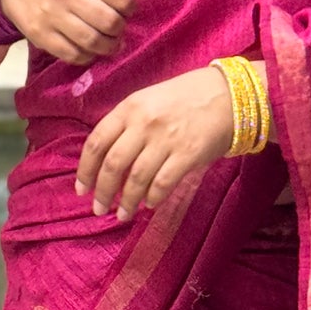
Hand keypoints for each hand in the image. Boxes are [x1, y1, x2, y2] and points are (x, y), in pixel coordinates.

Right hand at [0, 0, 162, 64]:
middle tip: (117, 24)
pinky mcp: (41, 36)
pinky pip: (72, 55)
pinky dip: (88, 56)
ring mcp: (51, 16)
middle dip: (120, 27)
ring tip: (110, 39)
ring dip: (108, 45)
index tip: (126, 6)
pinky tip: (90, 47)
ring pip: (92, 41)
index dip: (131, 5)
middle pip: (109, 21)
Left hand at [76, 65, 236, 220]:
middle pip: (112, 164)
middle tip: (99, 208)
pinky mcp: (188, 154)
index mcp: (129, 107)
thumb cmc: (185, 97)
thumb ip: (127, 124)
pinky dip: (152, 197)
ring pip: (136, 178)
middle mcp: (144, 123)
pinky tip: (148, 204)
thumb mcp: (148, 100)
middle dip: (102, 192)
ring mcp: (166, 139)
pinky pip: (162, 183)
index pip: (96, 142)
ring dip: (126, 202)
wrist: (228, 94)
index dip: (85, 170)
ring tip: (122, 215)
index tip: (81, 189)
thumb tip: (106, 160)